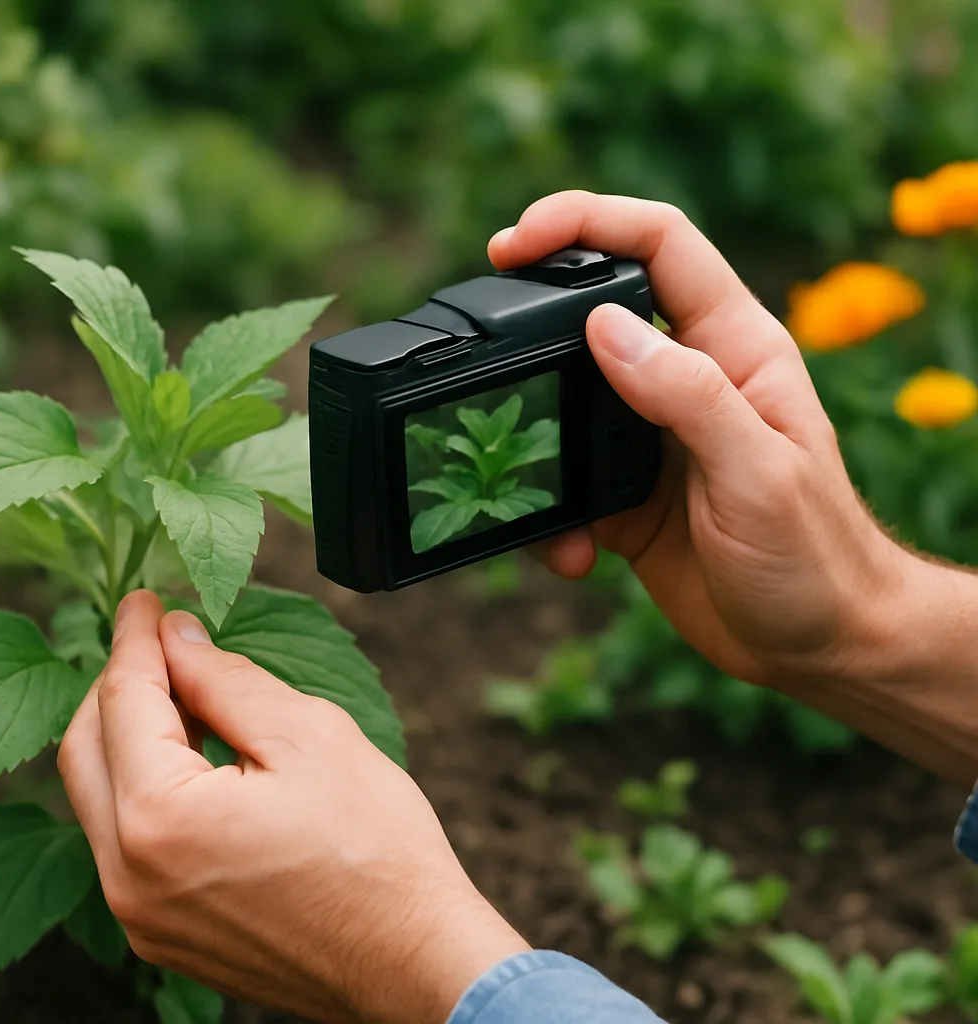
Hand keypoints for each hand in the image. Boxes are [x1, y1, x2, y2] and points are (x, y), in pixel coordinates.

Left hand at [58, 591, 528, 1023]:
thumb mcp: (308, 736)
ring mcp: (141, 917)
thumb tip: (179, 640)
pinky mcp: (164, 936)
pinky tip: (194, 761)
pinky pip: (126, 847)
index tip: (145, 600)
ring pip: (101, 800)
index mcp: (160, 819)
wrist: (411, 958)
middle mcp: (128, 878)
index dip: (135, 640)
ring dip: (129, 738)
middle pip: (86, 751)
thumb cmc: (376, 848)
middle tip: (158, 642)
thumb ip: (227, 680)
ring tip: (183, 694)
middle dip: (117, 685)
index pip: (123, 700)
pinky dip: (146, 790)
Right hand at [489, 191, 905, 689]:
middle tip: (478, 338)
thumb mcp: (759, 471)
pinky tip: (568, 552)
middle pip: (596, 309)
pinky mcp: (624, 494)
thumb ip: (687, 394)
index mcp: (734, 348)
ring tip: (515, 476)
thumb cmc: (814, 556)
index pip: (660, 245)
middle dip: (531, 315)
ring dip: (532, 435)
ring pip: (566, 399)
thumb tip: (602, 328)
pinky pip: (563, 481)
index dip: (588, 222)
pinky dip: (549, 515)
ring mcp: (649, 437)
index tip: (515, 242)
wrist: (816, 643)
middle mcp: (687, 381)